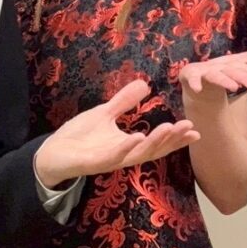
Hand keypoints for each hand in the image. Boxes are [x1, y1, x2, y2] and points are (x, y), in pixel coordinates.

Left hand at [34, 79, 200, 188]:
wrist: (51, 153)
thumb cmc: (78, 137)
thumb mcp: (104, 114)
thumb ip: (124, 102)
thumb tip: (145, 85)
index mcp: (127, 145)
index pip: (156, 143)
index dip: (176, 138)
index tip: (195, 130)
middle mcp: (123, 155)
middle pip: (153, 150)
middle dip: (173, 140)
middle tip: (191, 128)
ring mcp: (109, 160)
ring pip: (137, 153)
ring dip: (155, 142)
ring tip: (170, 128)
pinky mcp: (93, 162)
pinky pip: (113, 156)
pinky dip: (125, 147)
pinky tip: (137, 137)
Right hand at [179, 37, 246, 108]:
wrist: (198, 76)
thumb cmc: (225, 69)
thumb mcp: (245, 62)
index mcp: (236, 65)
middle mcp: (223, 66)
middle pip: (235, 72)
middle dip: (245, 78)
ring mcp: (207, 71)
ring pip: (217, 76)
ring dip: (224, 80)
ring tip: (234, 86)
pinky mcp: (192, 75)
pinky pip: (193, 79)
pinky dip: (195, 82)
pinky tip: (198, 88)